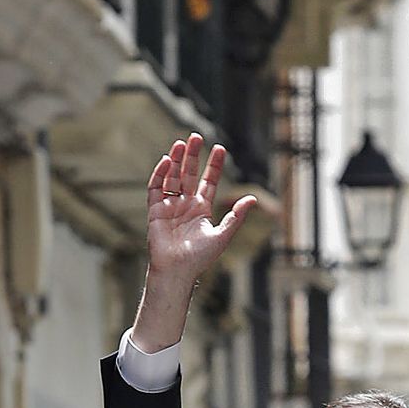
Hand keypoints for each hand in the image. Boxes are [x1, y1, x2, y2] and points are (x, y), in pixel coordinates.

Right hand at [132, 137, 258, 349]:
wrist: (178, 270)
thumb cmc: (200, 257)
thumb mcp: (223, 235)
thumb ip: (236, 216)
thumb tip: (253, 198)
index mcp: (202, 209)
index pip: (208, 181)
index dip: (213, 165)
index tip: (219, 148)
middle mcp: (185, 204)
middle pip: (189, 174)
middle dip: (193, 156)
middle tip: (196, 137)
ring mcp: (170, 206)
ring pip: (172, 177)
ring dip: (176, 160)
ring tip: (181, 143)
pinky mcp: (155, 210)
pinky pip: (156, 188)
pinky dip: (160, 175)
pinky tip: (167, 161)